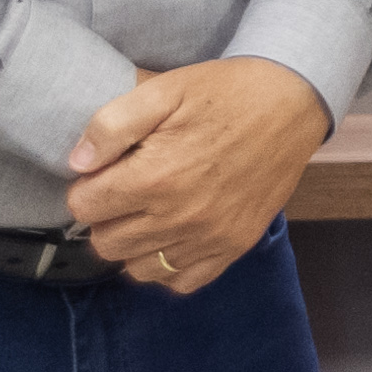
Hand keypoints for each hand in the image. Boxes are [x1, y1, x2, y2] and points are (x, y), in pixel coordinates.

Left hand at [62, 58, 332, 293]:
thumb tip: (77, 164)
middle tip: (129, 188)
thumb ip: (111, 125)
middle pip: (106, 243)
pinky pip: (181, 282)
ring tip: (151, 211)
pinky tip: (175, 234)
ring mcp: (210, 237)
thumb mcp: (164, 90)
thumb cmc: (226, 92)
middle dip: (107, 216)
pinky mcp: (234, 246)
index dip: (89, 185)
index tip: (109, 170)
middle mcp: (180, 217)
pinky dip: (169, 264)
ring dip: (135, 243)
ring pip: (137, 268)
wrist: (294, 102)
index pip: (83, 207)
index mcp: (155, 177)